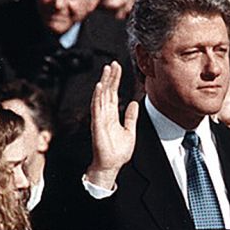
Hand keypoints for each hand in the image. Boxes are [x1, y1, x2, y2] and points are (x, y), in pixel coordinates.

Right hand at [86, 62, 138, 189]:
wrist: (111, 166)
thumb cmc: (117, 152)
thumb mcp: (130, 131)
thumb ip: (131, 117)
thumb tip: (133, 103)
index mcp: (112, 115)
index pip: (113, 93)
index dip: (115, 80)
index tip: (118, 68)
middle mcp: (105, 114)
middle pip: (107, 91)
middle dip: (110, 77)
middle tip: (113, 63)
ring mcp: (100, 119)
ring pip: (101, 96)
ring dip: (104, 82)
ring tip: (106, 69)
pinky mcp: (97, 125)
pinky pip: (97, 108)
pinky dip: (98, 97)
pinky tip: (100, 86)